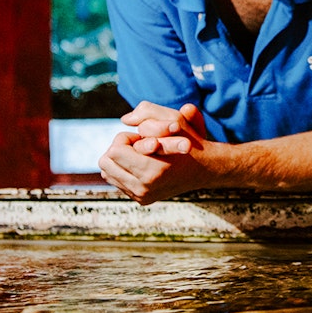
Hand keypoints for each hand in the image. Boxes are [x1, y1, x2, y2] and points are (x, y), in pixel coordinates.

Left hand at [98, 102, 215, 204]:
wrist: (205, 169)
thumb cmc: (191, 142)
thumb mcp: (174, 119)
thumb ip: (147, 112)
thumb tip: (125, 119)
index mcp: (153, 170)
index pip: (114, 150)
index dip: (126, 138)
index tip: (143, 138)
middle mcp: (145, 188)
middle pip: (106, 162)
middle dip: (120, 148)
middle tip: (139, 146)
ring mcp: (142, 196)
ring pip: (108, 172)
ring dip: (120, 160)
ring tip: (140, 155)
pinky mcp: (141, 200)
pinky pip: (116, 181)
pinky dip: (123, 170)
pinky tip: (140, 165)